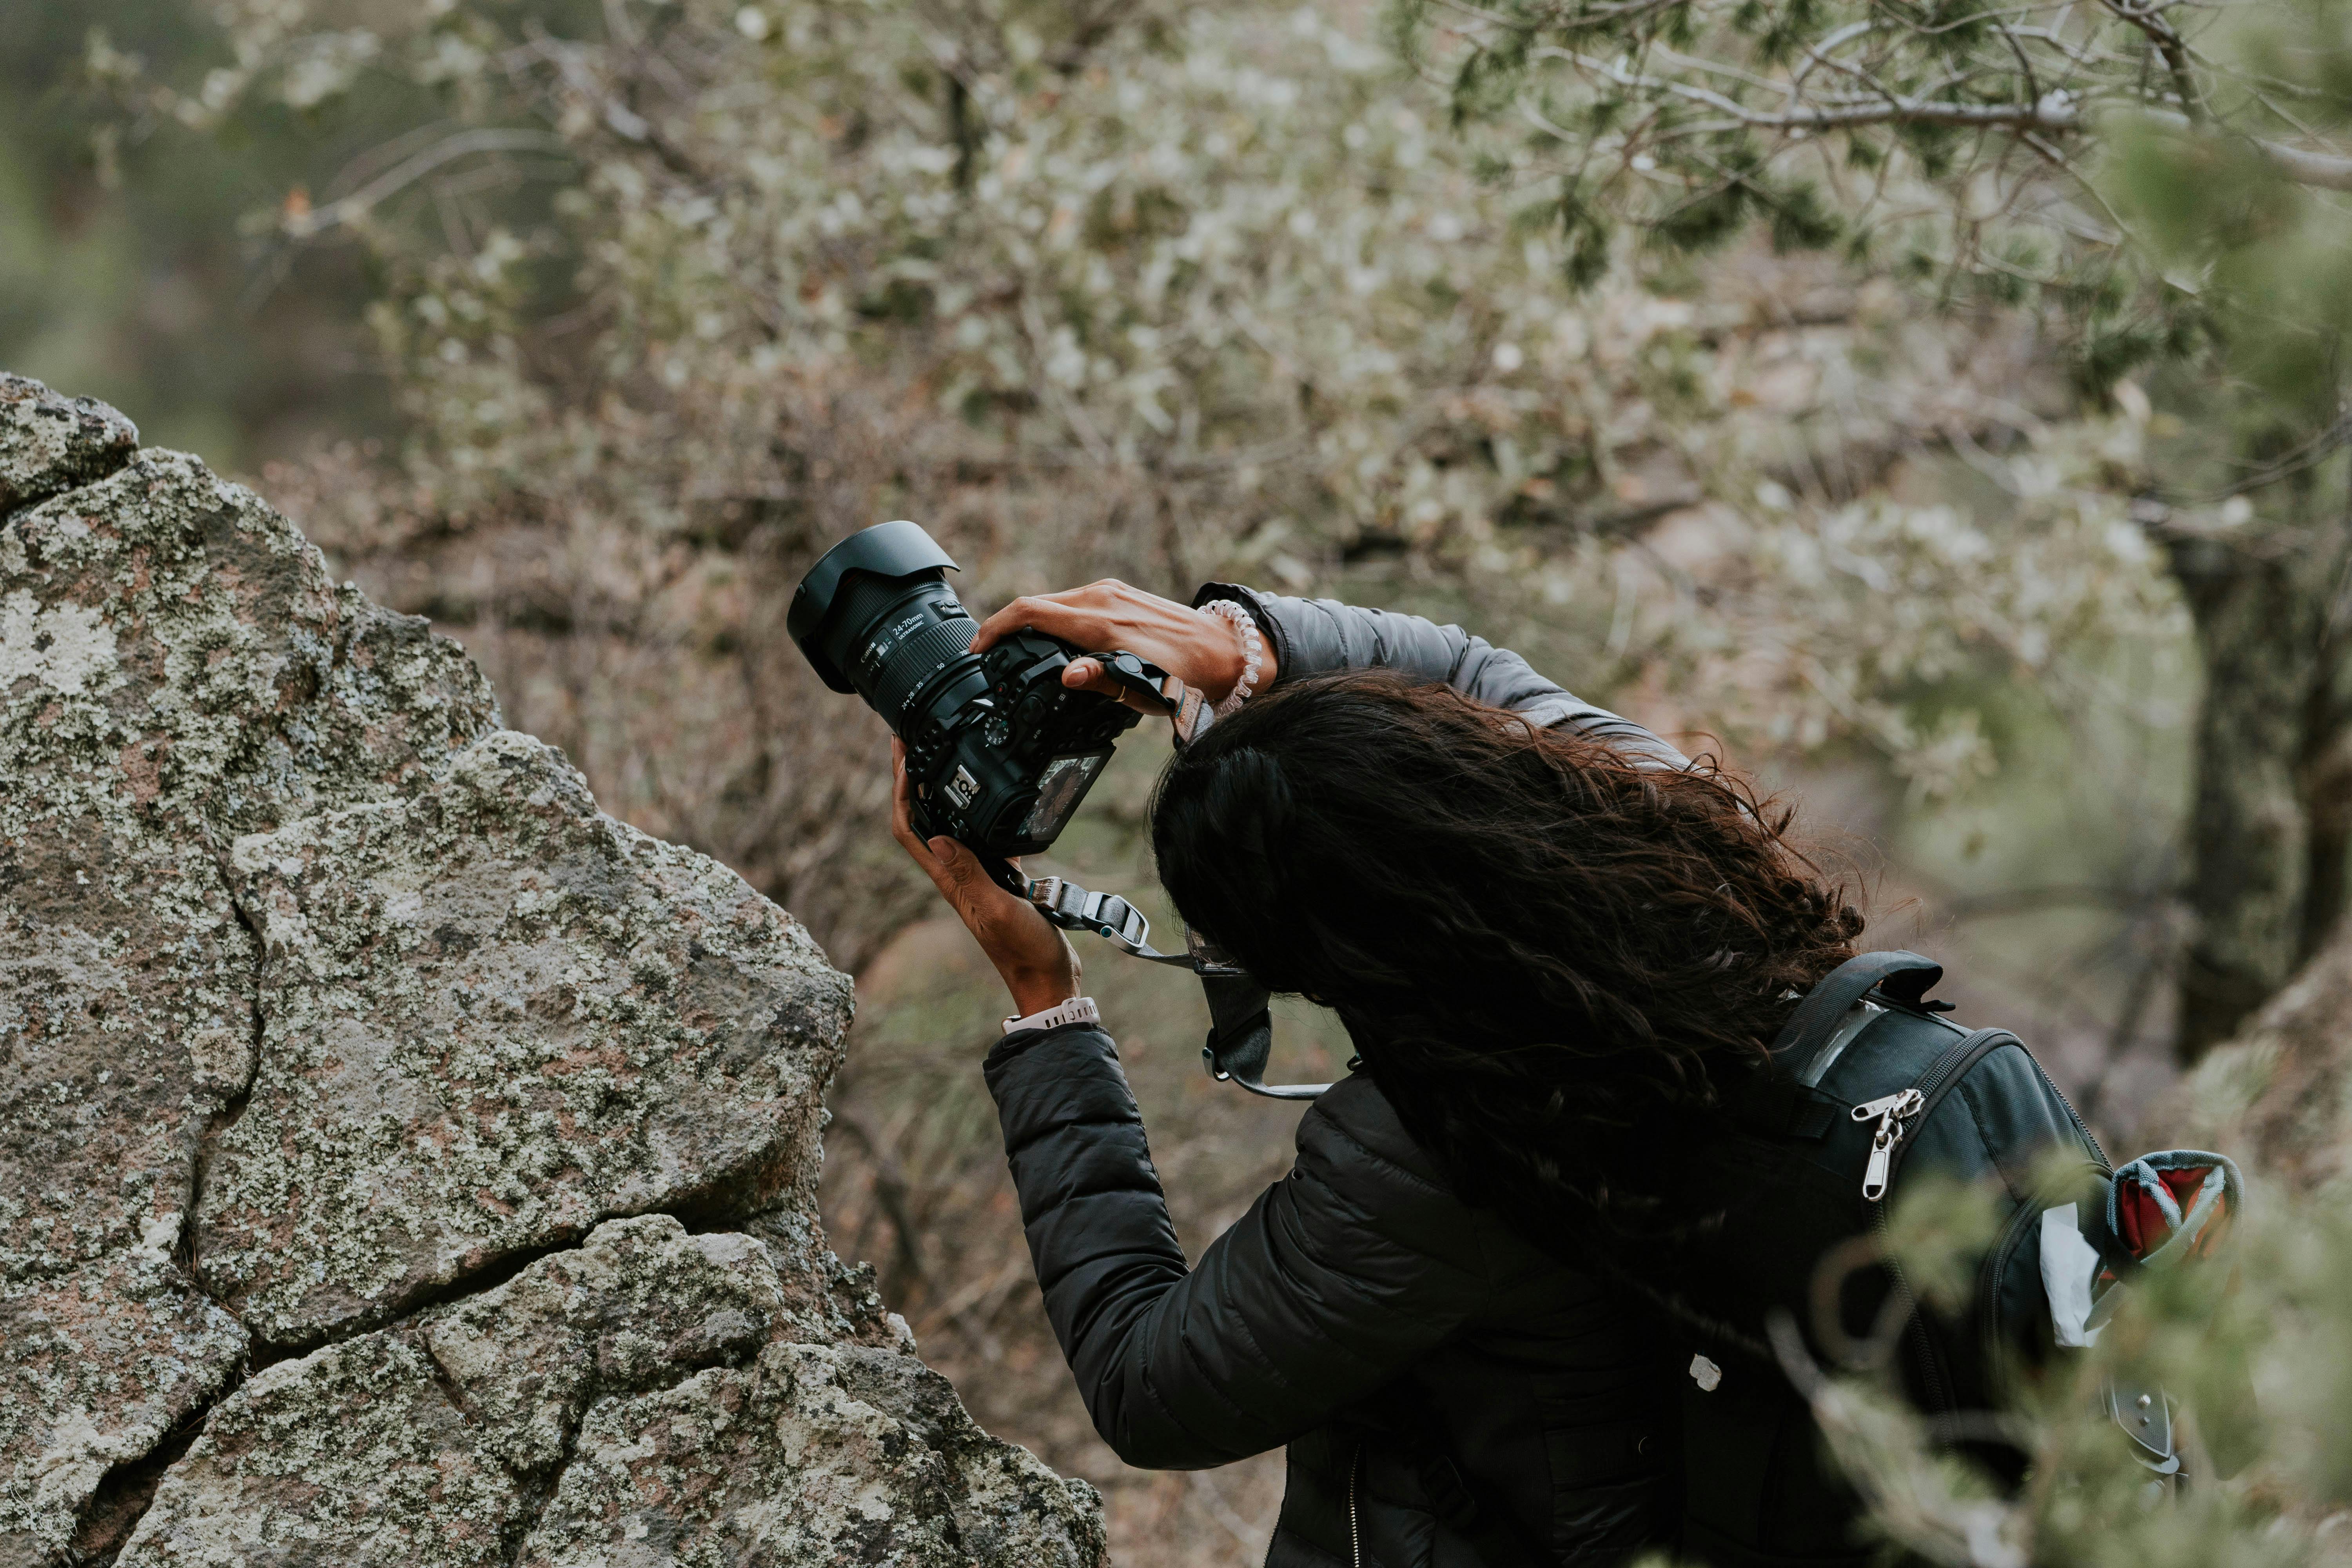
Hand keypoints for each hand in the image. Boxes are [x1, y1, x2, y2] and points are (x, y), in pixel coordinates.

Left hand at [889, 739, 1080, 1017]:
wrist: (1048, 977)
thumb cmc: (1023, 950)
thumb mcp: (996, 908)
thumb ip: (970, 875)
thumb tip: (937, 838)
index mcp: (950, 880)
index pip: (910, 830)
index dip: (899, 793)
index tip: (901, 757)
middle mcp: (957, 875)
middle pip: (923, 820)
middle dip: (911, 782)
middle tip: (911, 743)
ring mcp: (978, 876)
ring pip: (952, 824)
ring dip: (942, 792)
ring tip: (942, 759)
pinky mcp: (1001, 877)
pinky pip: (986, 838)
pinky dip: (985, 814)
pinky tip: (996, 798)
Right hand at [969, 580, 1276, 713]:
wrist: (1220, 650)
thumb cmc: (1184, 676)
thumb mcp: (1141, 690)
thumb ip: (1100, 681)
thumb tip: (1067, 676)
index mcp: (1101, 624)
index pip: (1031, 614)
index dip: (997, 628)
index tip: (978, 647)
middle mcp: (1102, 599)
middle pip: (1037, 605)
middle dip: (1009, 627)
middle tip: (992, 653)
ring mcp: (1111, 592)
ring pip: (1055, 601)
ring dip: (1033, 622)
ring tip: (1020, 648)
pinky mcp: (1119, 592)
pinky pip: (1074, 600)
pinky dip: (1056, 616)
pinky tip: (1054, 636)